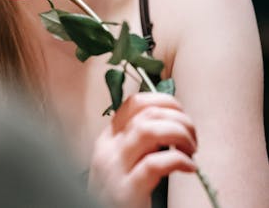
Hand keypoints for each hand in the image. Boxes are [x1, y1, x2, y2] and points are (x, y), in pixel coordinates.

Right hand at [88, 92, 197, 207]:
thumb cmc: (121, 198)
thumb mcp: (123, 164)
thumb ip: (138, 144)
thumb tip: (169, 123)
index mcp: (108, 140)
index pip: (135, 103)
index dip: (164, 102)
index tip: (181, 115)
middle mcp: (108, 149)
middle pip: (147, 113)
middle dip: (179, 118)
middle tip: (192, 138)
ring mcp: (114, 170)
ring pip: (148, 130)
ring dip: (179, 134)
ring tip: (190, 150)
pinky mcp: (126, 192)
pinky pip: (155, 164)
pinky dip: (179, 160)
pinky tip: (188, 168)